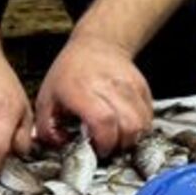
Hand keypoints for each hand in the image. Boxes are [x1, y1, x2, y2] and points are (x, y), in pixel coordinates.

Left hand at [36, 34, 152, 155]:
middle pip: (128, 125)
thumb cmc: (69, 74)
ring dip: (132, 138)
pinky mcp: (143, 87)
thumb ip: (47, 129)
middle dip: (120, 145)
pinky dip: (141, 127)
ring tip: (118, 138)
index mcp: (81, 90)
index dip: (104, 141)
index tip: (98, 149)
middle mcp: (109, 86)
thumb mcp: (46, 99)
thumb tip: (62, 145)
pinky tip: (127, 126)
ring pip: (142, 123)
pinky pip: (149, 115)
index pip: (103, 120)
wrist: (97, 45)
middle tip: (109, 146)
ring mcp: (129, 85)